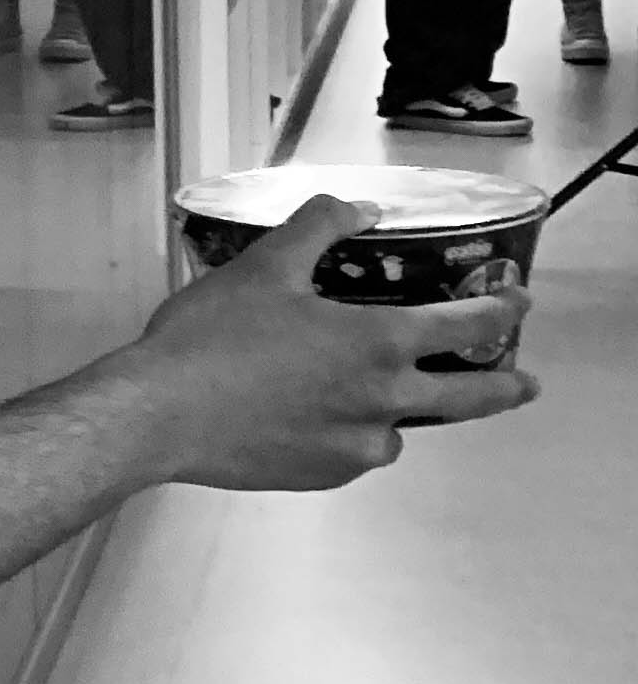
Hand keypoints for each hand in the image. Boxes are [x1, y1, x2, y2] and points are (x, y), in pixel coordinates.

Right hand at [113, 195, 533, 490]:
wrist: (159, 415)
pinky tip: (313, 418)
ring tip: (377, 396)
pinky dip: (351, 433)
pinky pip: (358, 452)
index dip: (502, 311)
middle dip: (505, 386)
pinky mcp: (327, 475)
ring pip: (404, 429)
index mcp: (379, 342)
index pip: (467, 325)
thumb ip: (320, 227)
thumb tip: (362, 208)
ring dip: (405, 410)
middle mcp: (385, 399)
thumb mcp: (263, 266)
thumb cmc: (212, 336)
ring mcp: (358, 446)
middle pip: (470, 398)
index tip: (518, 303)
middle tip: (524, 383)